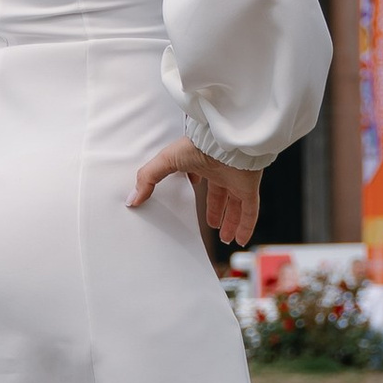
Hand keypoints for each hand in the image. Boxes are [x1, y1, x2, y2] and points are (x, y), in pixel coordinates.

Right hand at [128, 136, 263, 248]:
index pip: (202, 178)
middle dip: (216, 211)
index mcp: (203, 163)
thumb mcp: (166, 161)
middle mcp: (222, 172)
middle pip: (220, 195)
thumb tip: (132, 198)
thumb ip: (149, 178)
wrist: (224, 142)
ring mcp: (237, 180)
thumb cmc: (197, 145)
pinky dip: (246, 226)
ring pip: (236, 206)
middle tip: (212, 225)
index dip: (199, 188)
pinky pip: (251, 211)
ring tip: (225, 238)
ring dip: (231, 222)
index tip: (193, 197)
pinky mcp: (249, 188)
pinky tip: (241, 240)